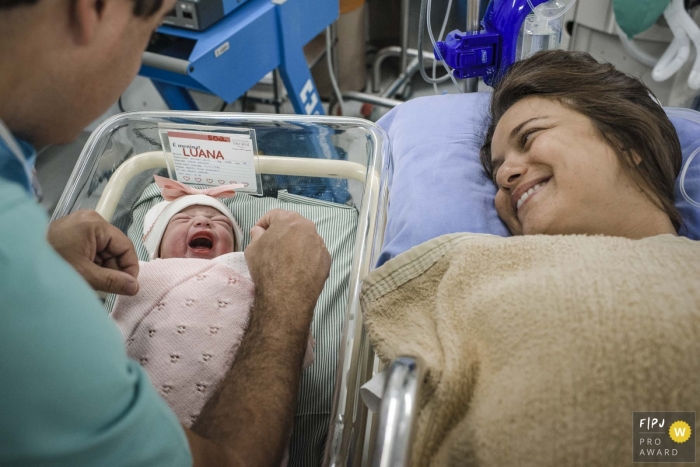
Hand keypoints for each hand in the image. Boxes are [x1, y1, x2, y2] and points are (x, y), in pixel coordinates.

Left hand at [48, 210, 139, 295]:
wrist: (16, 263)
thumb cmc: (49, 263)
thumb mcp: (85, 275)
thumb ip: (113, 282)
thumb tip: (135, 287)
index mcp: (95, 225)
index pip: (125, 246)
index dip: (129, 268)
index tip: (128, 286)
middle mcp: (90, 221)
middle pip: (114, 249)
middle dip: (112, 270)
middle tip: (106, 288)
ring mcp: (80, 227)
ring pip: (103, 252)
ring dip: (101, 269)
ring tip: (90, 282)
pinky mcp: (72, 234)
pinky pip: (91, 250)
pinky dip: (91, 265)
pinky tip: (83, 275)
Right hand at [245, 210, 330, 326]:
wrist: (287, 295)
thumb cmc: (267, 268)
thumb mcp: (252, 248)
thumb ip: (257, 235)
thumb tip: (260, 231)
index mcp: (289, 219)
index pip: (274, 214)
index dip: (263, 223)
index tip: (258, 234)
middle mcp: (308, 227)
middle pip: (293, 225)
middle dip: (282, 232)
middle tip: (272, 246)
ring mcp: (320, 243)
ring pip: (305, 239)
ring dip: (296, 244)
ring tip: (286, 260)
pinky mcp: (327, 259)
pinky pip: (314, 253)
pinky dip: (306, 257)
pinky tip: (297, 269)